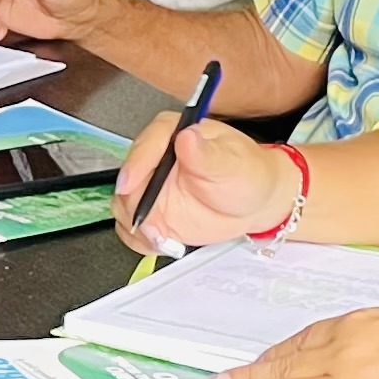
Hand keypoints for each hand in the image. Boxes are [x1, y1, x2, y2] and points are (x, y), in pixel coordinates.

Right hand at [112, 109, 296, 252]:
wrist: (254, 203)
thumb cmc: (246, 174)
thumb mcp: (231, 163)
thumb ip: (205, 154)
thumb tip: (186, 137)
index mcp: (171, 135)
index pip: (145, 146)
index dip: (134, 166)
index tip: (128, 185)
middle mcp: (154, 161)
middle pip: (127, 180)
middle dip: (133, 205)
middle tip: (149, 225)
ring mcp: (150, 189)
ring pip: (124, 207)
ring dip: (137, 227)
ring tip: (162, 239)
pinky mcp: (151, 214)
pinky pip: (133, 230)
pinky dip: (142, 241)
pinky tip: (165, 243)